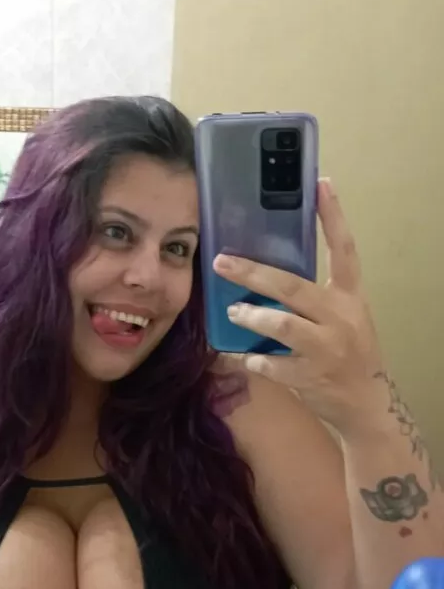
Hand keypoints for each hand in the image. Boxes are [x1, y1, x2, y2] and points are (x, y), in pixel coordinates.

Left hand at [213, 178, 385, 435]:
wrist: (366, 403)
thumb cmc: (349, 353)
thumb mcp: (345, 316)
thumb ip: (316, 295)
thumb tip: (269, 273)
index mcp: (350, 296)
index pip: (344, 249)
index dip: (333, 217)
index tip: (320, 185)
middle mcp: (340, 317)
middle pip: (293, 287)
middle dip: (253, 273)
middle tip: (222, 262)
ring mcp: (326, 348)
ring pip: (281, 324)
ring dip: (250, 316)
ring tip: (232, 310)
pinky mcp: (310, 376)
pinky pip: (270, 362)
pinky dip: (252, 358)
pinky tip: (242, 355)